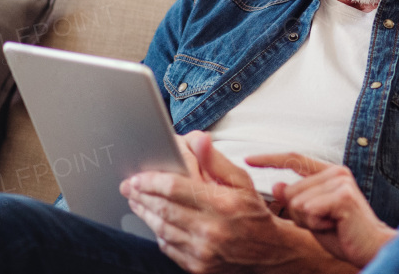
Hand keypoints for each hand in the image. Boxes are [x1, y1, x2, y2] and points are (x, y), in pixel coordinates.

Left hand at [120, 132, 292, 272]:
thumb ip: (216, 161)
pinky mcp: (198, 266)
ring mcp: (203, 251)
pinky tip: (155, 221)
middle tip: (129, 186)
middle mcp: (211, 229)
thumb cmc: (253, 214)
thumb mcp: (242, 181)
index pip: (176, 188)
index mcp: (222, 203)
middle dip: (142, 195)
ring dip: (145, 213)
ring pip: (162, 228)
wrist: (269, 253)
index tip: (139, 176)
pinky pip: (168, 247)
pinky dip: (158, 232)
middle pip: (164, 209)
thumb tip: (199, 139)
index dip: (153, 181)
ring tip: (137, 200)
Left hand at [247, 152, 397, 267]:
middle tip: (323, 222)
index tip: (249, 159)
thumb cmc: (343, 233)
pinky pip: (309, 211)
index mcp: (329, 173)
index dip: (270, 159)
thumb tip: (277, 185)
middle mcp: (336, 172)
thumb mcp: (312, 216)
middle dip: (299, 214)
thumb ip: (296, 200)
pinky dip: (316, 224)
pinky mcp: (343, 196)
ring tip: (330, 224)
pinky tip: (334, 226)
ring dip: (308, 221)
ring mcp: (340, 181)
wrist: (371, 248)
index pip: (294, 158)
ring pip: (298, 202)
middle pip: (291, 190)